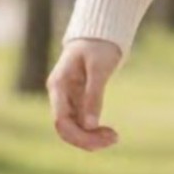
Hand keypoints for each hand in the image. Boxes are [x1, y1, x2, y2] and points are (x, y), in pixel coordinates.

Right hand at [46, 37, 122, 151]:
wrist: (99, 34)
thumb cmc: (99, 46)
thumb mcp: (99, 69)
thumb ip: (94, 96)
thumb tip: (91, 125)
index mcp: (58, 85)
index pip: (61, 120)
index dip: (80, 135)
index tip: (105, 137)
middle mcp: (59, 95)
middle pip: (65, 128)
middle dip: (87, 139)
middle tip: (115, 139)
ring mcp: (67, 99)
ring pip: (73, 128)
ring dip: (91, 137)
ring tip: (114, 137)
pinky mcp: (77, 101)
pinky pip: (81, 123)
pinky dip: (94, 131)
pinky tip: (110, 133)